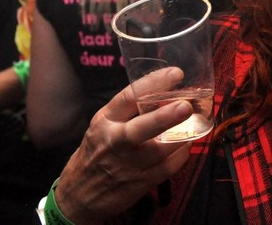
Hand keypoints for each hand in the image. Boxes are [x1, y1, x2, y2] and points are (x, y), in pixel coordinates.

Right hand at [53, 68, 193, 223]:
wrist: (78, 196)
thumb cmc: (97, 152)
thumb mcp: (103, 125)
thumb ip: (128, 110)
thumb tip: (164, 90)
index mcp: (105, 120)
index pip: (129, 97)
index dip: (154, 83)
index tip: (176, 74)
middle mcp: (116, 141)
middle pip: (142, 128)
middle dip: (166, 117)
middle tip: (185, 106)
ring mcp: (129, 165)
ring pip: (162, 149)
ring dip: (183, 135)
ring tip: (193, 124)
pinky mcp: (140, 183)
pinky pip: (169, 167)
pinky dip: (181, 154)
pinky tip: (184, 146)